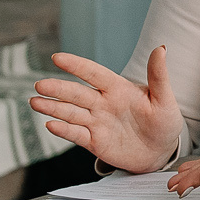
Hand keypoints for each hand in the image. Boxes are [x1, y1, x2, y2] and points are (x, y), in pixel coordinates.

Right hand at [28, 46, 183, 174]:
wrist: (162, 151)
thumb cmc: (164, 122)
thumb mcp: (165, 99)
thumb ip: (158, 76)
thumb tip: (161, 48)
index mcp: (118, 88)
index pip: (93, 73)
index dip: (76, 66)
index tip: (57, 58)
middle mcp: (103, 103)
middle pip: (76, 94)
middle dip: (58, 89)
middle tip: (39, 84)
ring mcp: (97, 123)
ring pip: (71, 113)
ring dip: (53, 108)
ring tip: (35, 102)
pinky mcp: (95, 143)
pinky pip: (77, 135)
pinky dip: (64, 131)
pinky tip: (50, 124)